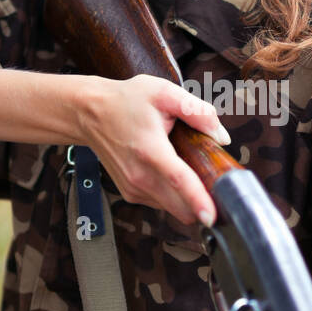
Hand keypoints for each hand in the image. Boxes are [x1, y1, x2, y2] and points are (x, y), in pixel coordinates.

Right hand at [79, 73, 230, 226]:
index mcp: (150, 150)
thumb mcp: (164, 93)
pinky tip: (169, 170)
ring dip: (188, 197)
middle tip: (213, 178)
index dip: (198, 200)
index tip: (212, 217)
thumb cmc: (127, 101)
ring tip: (186, 166)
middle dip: (204, 200)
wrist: (90, 114)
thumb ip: (197, 112)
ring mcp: (133, 188)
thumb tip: (221, 136)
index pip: (178, 180)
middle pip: (181, 207)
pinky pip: (163, 203)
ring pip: (175, 208)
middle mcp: (139, 175)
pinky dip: (174, 194)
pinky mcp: (131, 194)